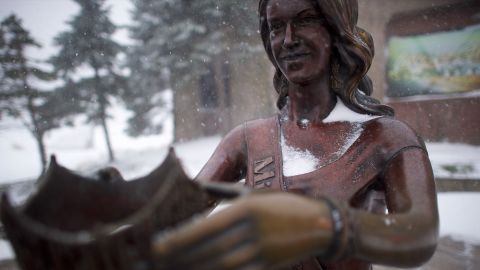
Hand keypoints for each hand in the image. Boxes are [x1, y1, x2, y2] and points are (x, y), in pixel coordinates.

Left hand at [152, 192, 337, 269]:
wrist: (319, 224)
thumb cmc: (282, 205)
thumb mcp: (254, 193)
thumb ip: (224, 192)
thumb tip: (197, 186)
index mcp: (247, 208)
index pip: (207, 226)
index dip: (180, 237)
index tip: (158, 244)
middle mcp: (253, 230)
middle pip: (210, 248)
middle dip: (181, 257)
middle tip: (157, 261)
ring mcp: (262, 251)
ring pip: (221, 265)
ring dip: (195, 268)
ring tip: (174, 269)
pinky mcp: (268, 266)